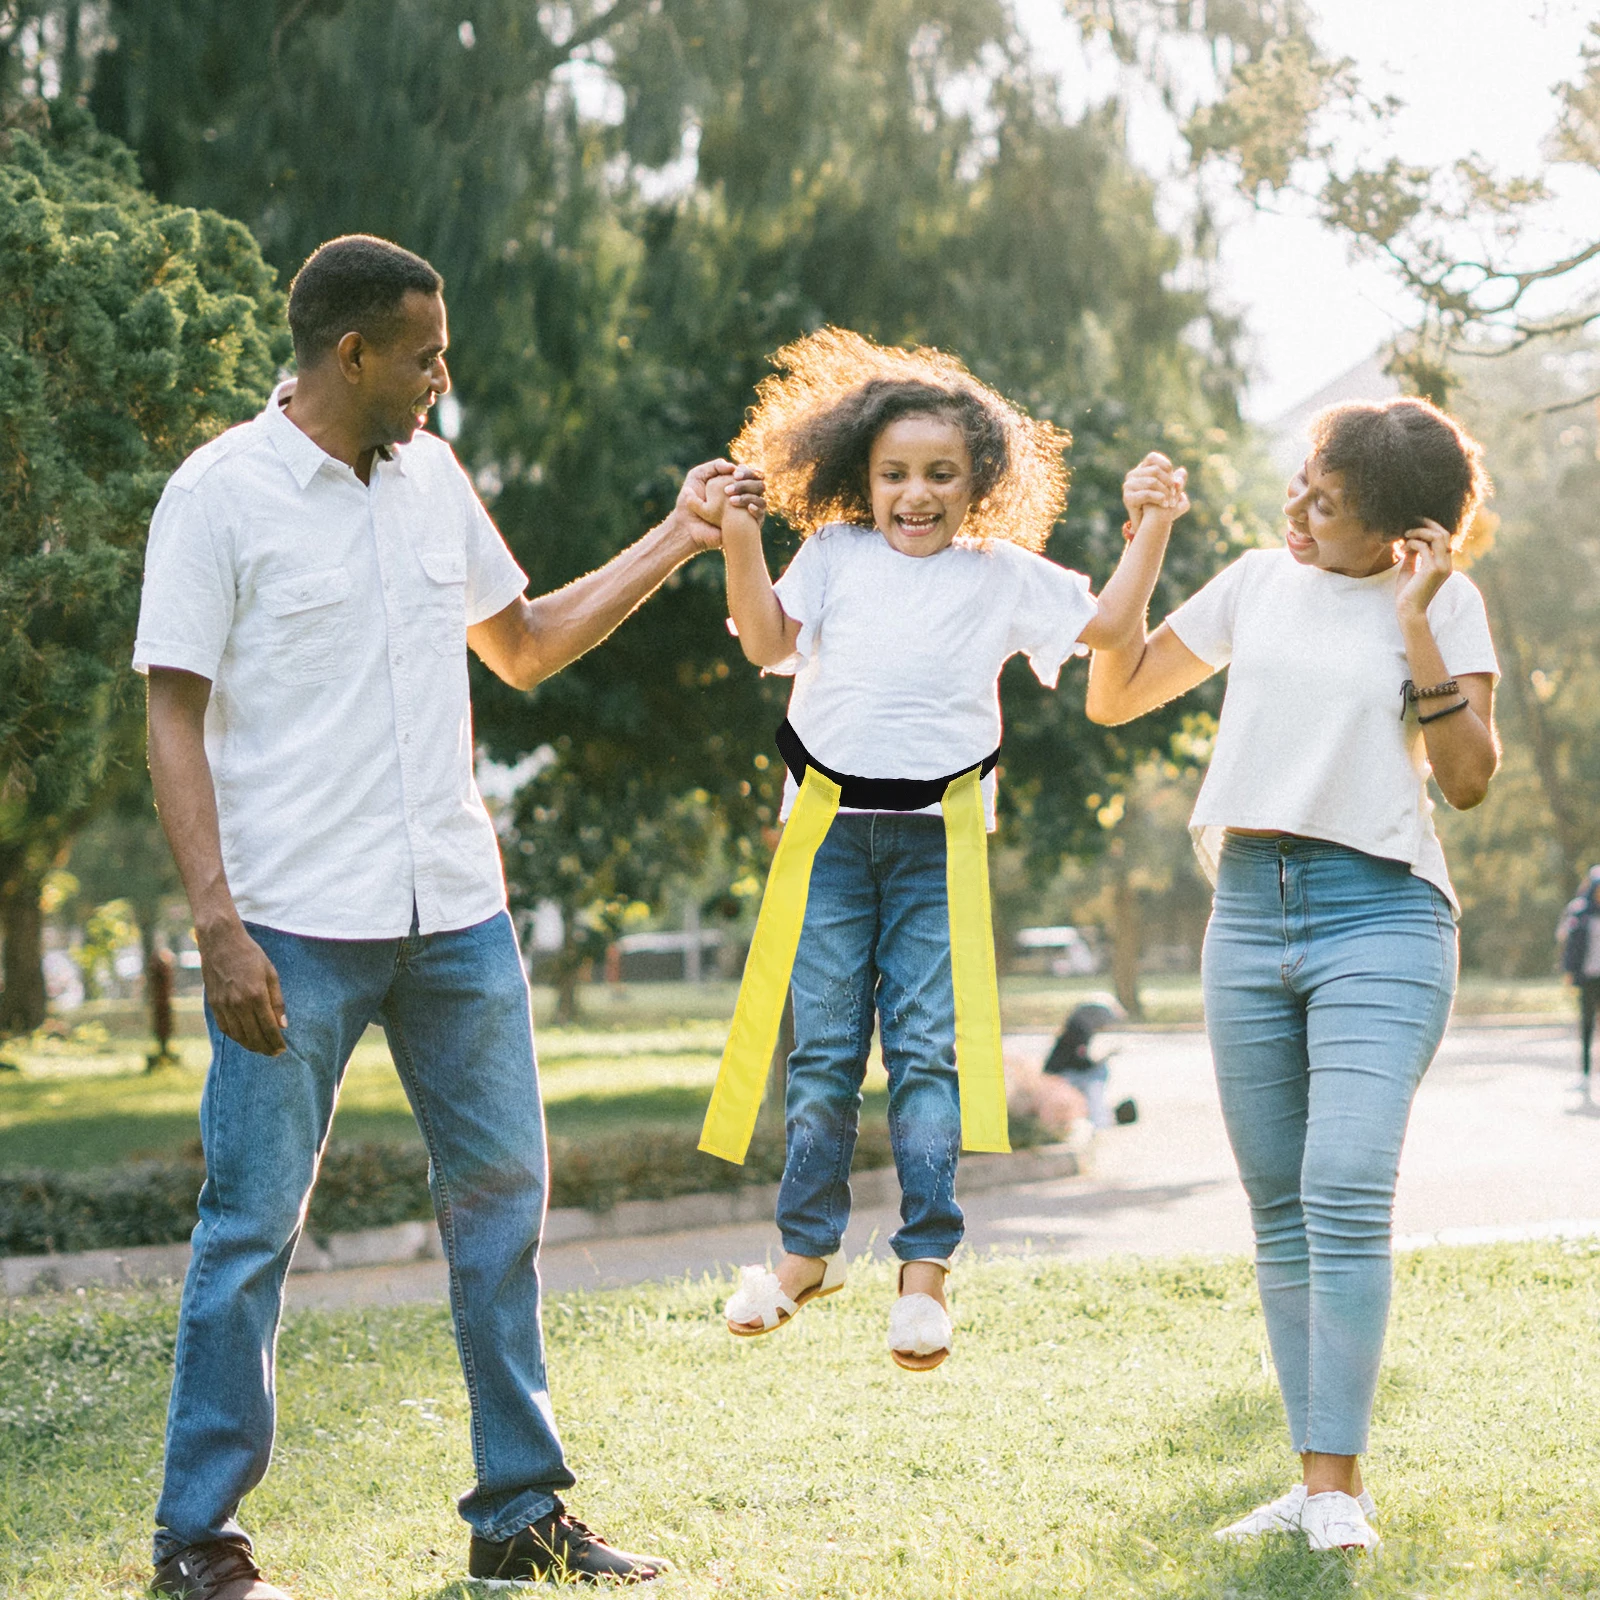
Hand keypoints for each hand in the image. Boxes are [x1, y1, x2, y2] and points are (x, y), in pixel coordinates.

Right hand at [197, 917, 287, 1055]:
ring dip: (251, 1045)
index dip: (276, 1042)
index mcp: (256, 995)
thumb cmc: (250, 955)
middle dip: (265, 1048)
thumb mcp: (271, 974)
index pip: (269, 1028)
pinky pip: (225, 1028)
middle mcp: (238, 1003)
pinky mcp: (213, 1004)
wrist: (220, 942)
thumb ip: (277, 1001)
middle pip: (253, 1036)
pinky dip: (235, 1037)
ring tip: (261, 1048)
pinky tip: (244, 1039)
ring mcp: (223, 1005)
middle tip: (274, 1053)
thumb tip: (282, 1025)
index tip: (282, 1049)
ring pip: (238, 1036)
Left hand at [676, 460, 767, 549]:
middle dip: (748, 482)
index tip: (735, 474)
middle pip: (758, 484)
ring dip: (748, 496)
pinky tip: (748, 509)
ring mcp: (745, 512)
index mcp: (732, 485)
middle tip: (735, 483)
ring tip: (731, 500)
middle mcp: (742, 497)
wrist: (687, 528)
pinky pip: (760, 516)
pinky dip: (756, 510)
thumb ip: (714, 466)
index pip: (749, 474)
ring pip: (761, 499)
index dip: (746, 472)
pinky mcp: (746, 526)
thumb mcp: (698, 477)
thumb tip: (733, 466)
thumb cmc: (688, 503)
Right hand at [1122, 452, 1188, 530]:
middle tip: (1175, 494)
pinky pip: (1147, 493)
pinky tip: (1165, 504)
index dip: (1165, 465)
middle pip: (1155, 470)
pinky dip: (1159, 498)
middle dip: (1169, 482)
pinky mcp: (1128, 498)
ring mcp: (1128, 486)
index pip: (1152, 457)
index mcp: (1142, 470)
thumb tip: (1182, 472)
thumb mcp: (1172, 495)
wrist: (1147, 527)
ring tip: (1171, 502)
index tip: (1173, 479)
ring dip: (1165, 492)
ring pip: (1152, 481)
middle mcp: (1133, 475)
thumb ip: (1177, 484)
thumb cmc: (1160, 509)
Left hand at [1395, 517, 1452, 619]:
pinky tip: (1401, 549)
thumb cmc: (1407, 594)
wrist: (1408, 611)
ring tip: (1405, 534)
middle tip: (1411, 521)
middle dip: (1427, 524)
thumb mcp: (1409, 570)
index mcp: (1443, 564)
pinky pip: (1423, 547)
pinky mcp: (1433, 569)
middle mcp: (1446, 564)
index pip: (1443, 539)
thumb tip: (1410, 542)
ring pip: (1437, 536)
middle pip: (1444, 533)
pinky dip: (1412, 543)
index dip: (1430, 528)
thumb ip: (1412, 556)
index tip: (1414, 524)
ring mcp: (1442, 566)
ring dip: (1420, 531)